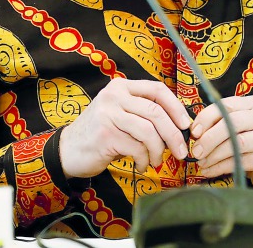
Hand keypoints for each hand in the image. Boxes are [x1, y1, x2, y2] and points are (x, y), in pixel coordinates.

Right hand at [58, 78, 190, 178]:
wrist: (67, 150)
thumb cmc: (101, 133)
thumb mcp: (121, 114)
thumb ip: (144, 113)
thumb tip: (179, 125)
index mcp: (122, 87)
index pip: (157, 89)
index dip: (176, 107)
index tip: (185, 124)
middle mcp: (114, 96)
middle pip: (156, 112)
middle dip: (173, 134)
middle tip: (181, 151)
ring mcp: (108, 115)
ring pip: (149, 131)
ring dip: (158, 151)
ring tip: (157, 162)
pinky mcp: (106, 135)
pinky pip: (137, 147)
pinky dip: (145, 159)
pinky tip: (142, 165)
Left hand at [189, 95, 252, 195]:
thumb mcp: (243, 128)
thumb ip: (224, 124)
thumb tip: (195, 132)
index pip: (227, 105)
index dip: (207, 118)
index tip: (194, 132)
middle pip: (232, 123)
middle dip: (209, 138)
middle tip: (196, 151)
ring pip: (237, 143)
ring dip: (214, 155)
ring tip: (202, 162)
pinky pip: (241, 161)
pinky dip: (221, 167)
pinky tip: (211, 171)